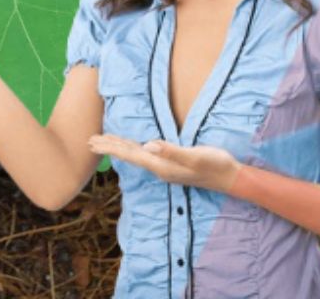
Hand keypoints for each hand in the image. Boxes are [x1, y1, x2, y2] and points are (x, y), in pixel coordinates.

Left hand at [88, 134, 241, 192]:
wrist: (231, 179)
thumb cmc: (215, 164)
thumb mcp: (195, 156)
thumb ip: (172, 151)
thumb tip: (148, 145)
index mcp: (161, 165)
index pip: (130, 154)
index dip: (111, 147)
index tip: (93, 142)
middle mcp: (159, 168)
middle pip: (128, 155)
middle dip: (108, 148)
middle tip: (88, 141)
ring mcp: (165, 168)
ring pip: (135, 155)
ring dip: (118, 148)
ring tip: (102, 143)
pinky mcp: (171, 165)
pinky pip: (144, 155)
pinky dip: (132, 149)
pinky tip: (131, 148)